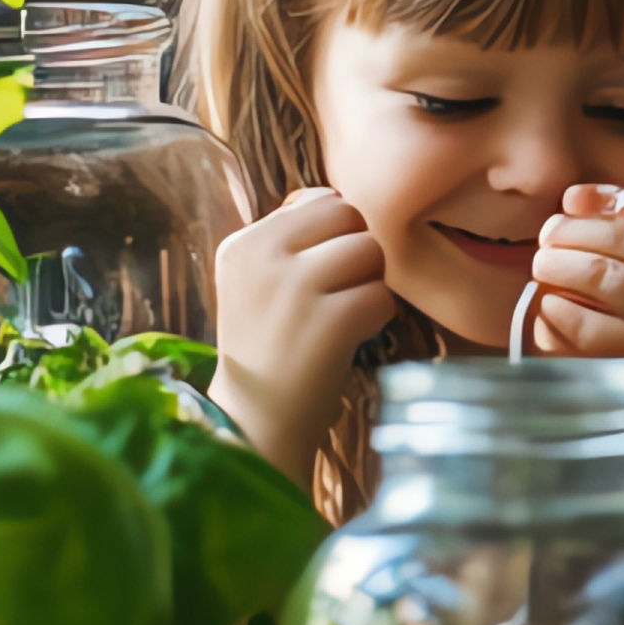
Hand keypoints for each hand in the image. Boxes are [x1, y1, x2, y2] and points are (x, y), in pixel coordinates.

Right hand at [212, 185, 398, 485]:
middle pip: (350, 216)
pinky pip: (381, 296)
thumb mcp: (255, 282)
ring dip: (369, 285)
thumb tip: (335, 203)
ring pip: (370, 251)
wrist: (255, 424)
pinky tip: (347, 342)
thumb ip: (289, 238)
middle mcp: (261, 256)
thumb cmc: (268, 351)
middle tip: (338, 294)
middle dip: (358, 252)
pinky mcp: (329, 320)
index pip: (318, 200)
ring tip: (340, 319)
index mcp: (242, 243)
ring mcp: (294, 287)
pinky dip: (376, 320)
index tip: (317, 275)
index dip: (335, 235)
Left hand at [524, 185, 623, 511]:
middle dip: (568, 232)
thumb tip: (573, 197)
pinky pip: (583, 327)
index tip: (575, 204)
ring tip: (544, 267)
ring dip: (556, 265)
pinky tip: (550, 309)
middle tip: (547, 239)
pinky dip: (556, 312)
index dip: (606, 198)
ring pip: (598, 275)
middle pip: (619, 237)